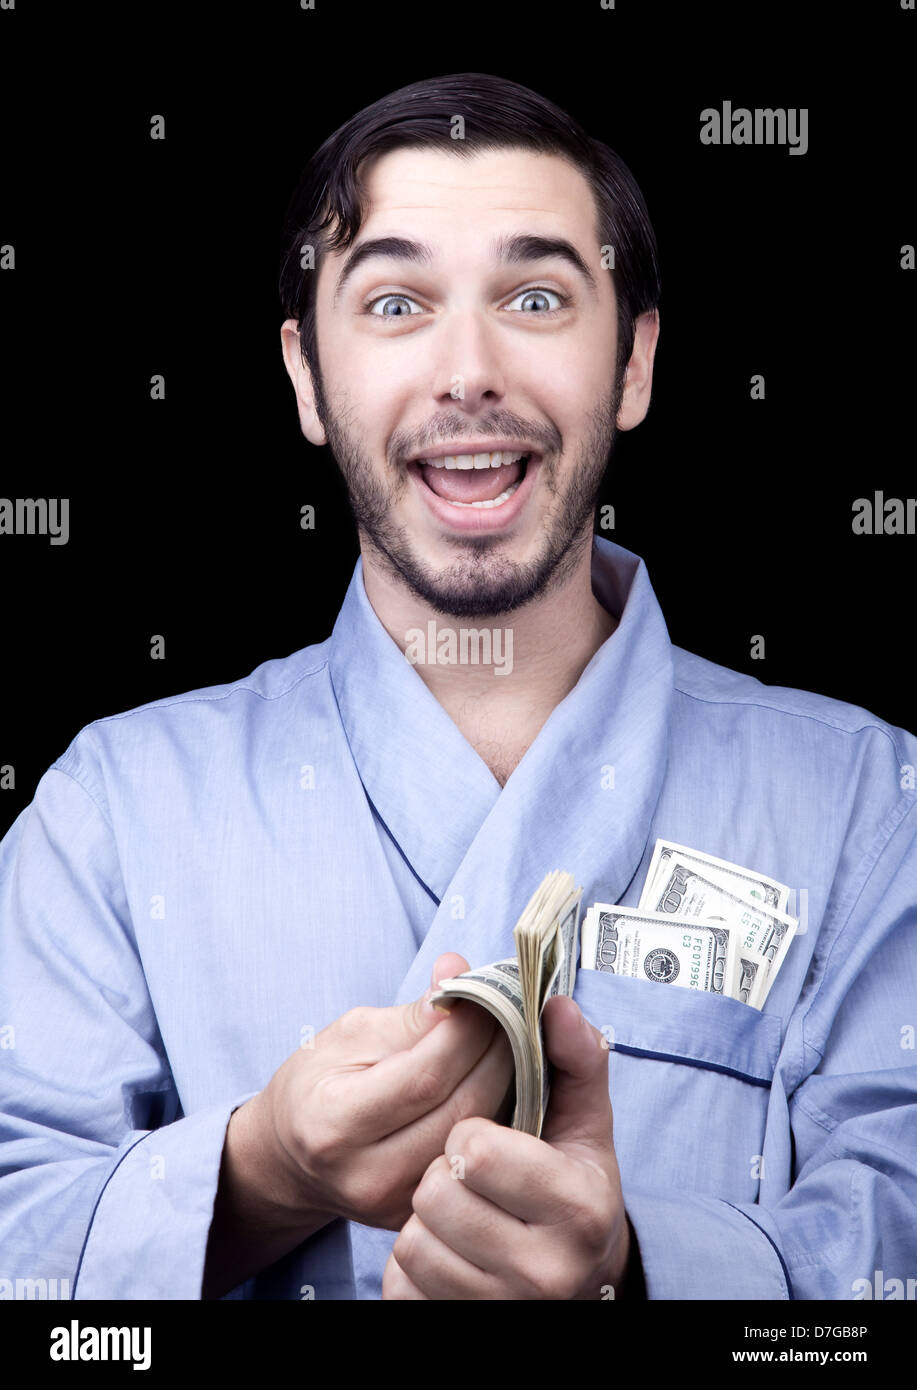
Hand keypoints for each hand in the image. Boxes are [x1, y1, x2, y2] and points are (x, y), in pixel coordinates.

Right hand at [248, 953, 514, 1231]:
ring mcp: (397, 1205)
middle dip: (499, 1054)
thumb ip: (411, 1014)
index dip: (469, 1031)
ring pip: (475, 1136)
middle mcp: (367, 1174)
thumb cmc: (319, 1084)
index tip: (492, 994)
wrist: (292, 1159)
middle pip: (462, 1108)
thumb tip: (458, 971)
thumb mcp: (350, 1035)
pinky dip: (496, 1118)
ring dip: (508, 1085)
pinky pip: (473, 1160)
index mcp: (335, 1123)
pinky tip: (503, 1086)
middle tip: (516, 1015)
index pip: (426, 1074)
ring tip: (513, 1045)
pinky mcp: (421, 1216)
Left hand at [382, 993, 631, 1298]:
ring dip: (424, 1215)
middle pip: (435, 1193)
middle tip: (467, 1173)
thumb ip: (573, 1058)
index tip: (483, 1135)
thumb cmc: (568, 1187)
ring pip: (412, 1240)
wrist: (570, 1281)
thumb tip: (554, 1004)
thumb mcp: (582, 1123)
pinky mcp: (460, 1328)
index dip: (468, 1132)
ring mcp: (504, 1309)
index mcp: (579, 1206)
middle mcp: (548, 1271)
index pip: (477, 1148)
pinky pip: (400, 1285)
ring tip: (458, 1208)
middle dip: (441, 1171)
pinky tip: (445, 1249)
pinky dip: (411, 1262)